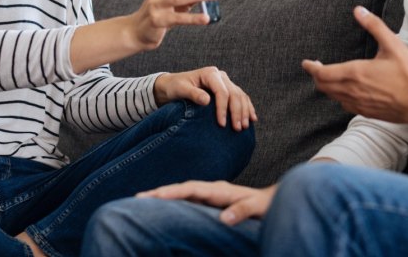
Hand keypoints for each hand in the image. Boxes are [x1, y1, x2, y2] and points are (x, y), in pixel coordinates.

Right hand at [138, 181, 276, 224]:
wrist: (270, 201)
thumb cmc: (264, 206)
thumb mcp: (256, 208)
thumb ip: (241, 211)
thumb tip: (224, 218)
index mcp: (219, 189)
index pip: (192, 189)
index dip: (173, 192)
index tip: (155, 196)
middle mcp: (211, 190)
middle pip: (181, 189)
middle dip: (160, 192)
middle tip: (137, 198)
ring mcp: (208, 195)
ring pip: (182, 194)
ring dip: (163, 196)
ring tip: (142, 201)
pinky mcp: (208, 202)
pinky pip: (187, 201)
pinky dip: (172, 202)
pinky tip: (161, 208)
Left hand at [153, 66, 256, 130]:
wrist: (173, 85)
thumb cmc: (175, 87)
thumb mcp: (181, 89)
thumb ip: (193, 94)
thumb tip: (207, 101)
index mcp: (210, 74)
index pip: (222, 92)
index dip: (223, 108)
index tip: (222, 124)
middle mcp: (220, 76)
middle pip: (234, 94)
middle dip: (237, 112)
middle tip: (237, 128)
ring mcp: (225, 82)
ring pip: (240, 96)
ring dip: (244, 111)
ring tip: (244, 127)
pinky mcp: (227, 89)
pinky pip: (241, 97)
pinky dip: (248, 107)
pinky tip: (252, 118)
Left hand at [302, 6, 407, 124]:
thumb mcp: (393, 44)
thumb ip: (374, 26)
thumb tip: (358, 10)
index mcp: (355, 72)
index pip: (322, 73)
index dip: (311, 68)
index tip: (306, 63)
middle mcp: (353, 90)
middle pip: (323, 86)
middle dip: (317, 77)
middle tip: (315, 68)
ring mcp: (358, 104)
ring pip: (333, 97)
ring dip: (326, 87)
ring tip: (327, 78)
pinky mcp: (366, 113)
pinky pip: (345, 105)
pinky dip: (339, 97)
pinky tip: (345, 92)